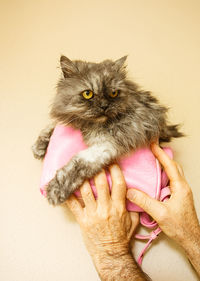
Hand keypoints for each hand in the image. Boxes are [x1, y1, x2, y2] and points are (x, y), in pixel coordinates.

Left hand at [66, 165, 147, 280]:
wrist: (111, 254)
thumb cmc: (121, 238)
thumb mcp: (133, 222)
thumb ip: (133, 207)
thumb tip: (132, 194)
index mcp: (119, 207)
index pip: (118, 184)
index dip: (115, 170)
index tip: (111, 162)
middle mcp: (106, 208)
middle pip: (101, 183)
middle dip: (97, 169)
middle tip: (94, 160)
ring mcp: (93, 214)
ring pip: (86, 191)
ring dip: (82, 178)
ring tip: (79, 168)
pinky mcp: (83, 220)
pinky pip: (73, 205)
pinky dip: (68, 195)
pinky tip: (63, 186)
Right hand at [127, 143, 199, 245]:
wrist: (191, 238)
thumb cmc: (180, 226)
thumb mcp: (160, 213)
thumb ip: (144, 201)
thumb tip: (130, 191)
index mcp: (180, 187)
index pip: (170, 166)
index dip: (161, 154)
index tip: (153, 144)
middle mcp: (182, 187)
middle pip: (174, 166)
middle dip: (164, 156)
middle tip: (153, 150)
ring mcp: (182, 192)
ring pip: (174, 173)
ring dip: (165, 165)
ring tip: (154, 160)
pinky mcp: (179, 197)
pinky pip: (172, 180)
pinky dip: (165, 174)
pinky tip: (157, 178)